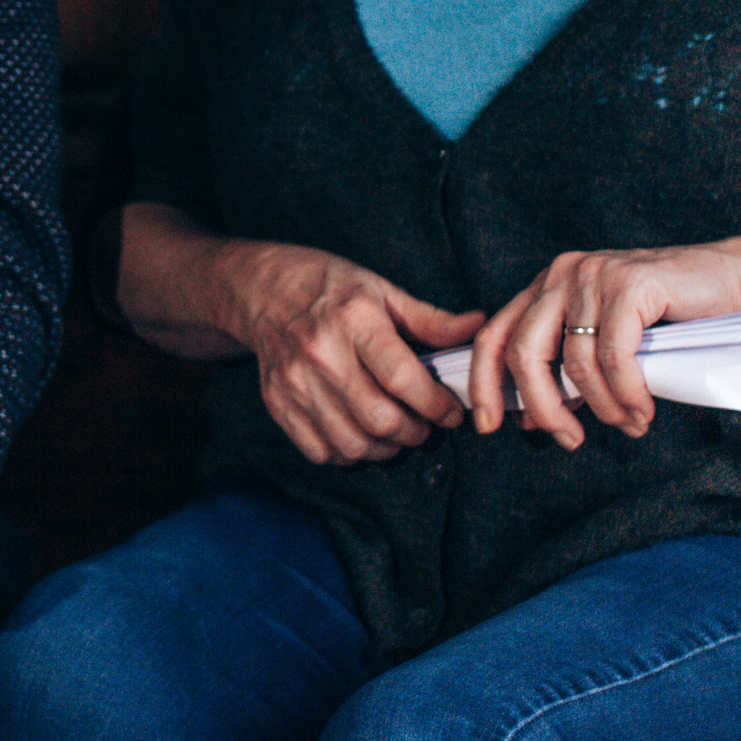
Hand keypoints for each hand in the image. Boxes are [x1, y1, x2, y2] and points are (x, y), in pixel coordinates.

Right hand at [214, 239, 482, 464]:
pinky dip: (349, 454)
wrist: (262, 290)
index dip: (437, 405)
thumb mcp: (382, 290)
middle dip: (416, 432)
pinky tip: (362, 435)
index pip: (403, 379)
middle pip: (380, 419)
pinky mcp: (278, 403)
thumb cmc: (330, 287)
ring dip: (386, 449)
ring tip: (398, 433)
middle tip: (427, 426)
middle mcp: (320, 352)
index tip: (452, 411)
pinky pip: (321, 451)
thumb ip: (430, 319)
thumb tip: (478, 328)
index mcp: (353, 319)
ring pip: (353, 443)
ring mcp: (295, 382)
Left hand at [468, 233, 740, 447]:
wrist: (738, 281)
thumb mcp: (605, 340)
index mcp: (547, 285)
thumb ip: (565, 367)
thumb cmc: (673, 317)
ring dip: (601, 408)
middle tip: (569, 440)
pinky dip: (626, 394)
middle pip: (524, 354)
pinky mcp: (631, 284)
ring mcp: (596, 274)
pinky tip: (641, 411)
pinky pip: (614, 357)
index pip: (493, 336)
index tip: (490, 425)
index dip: (483, 384)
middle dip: (542, 408)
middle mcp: (562, 273)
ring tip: (627, 424)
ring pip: (574, 363)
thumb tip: (527, 416)